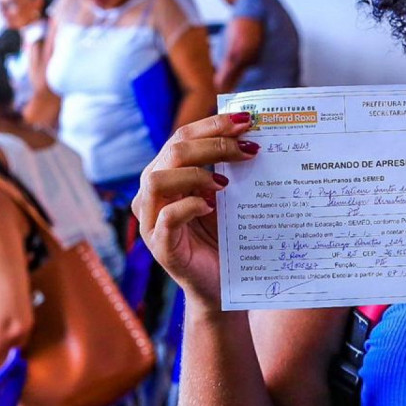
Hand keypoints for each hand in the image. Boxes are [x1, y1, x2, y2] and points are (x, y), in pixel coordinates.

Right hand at [132, 112, 257, 308]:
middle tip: (249, 149)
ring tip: (225, 182)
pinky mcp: (161, 246)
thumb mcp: (228, 196)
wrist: (225, 286)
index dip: (214, 124)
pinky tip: (212, 205)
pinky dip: (189, 205)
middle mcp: (153, 193)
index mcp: (168, 174)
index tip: (247, 120)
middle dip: (213, 143)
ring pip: (157, 179)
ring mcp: (153, 220)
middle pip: (174, 151)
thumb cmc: (225, 237)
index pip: (183, 137)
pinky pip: (167, 217)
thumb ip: (228, 167)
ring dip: (195, 173)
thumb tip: (252, 134)